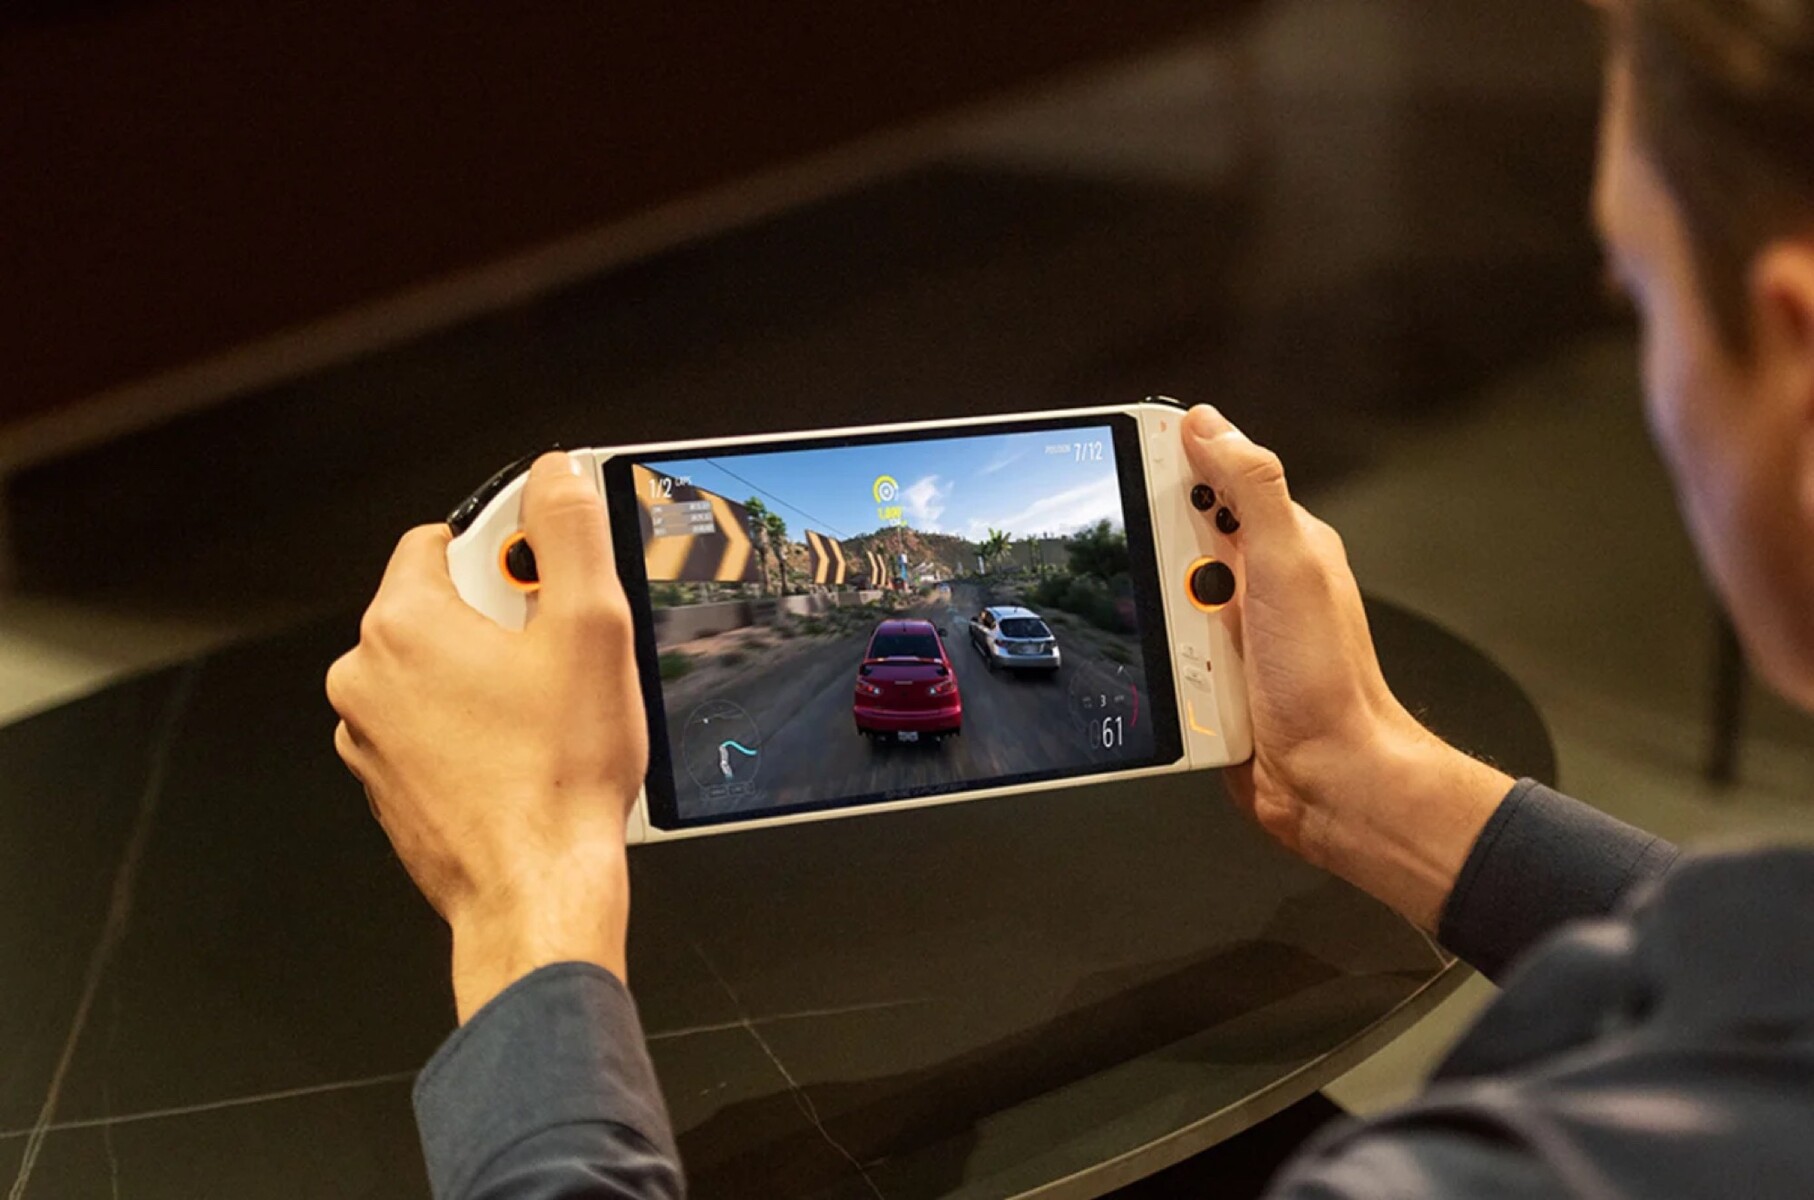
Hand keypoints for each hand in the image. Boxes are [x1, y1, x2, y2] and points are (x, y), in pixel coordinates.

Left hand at [327, 452, 647, 1019]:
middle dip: (504, 615)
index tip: (552, 578)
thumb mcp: (590, 629)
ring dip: (491, 672)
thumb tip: (555, 477)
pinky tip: (529, 753)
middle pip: (443, 604)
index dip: (508, 549)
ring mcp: (370, 738)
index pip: (441, 538)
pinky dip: (476, 725)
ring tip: (552, 712)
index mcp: (401, 625)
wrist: (536, 892)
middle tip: (564, 654)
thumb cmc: (557, 776)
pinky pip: (435, 725)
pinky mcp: (390, 784)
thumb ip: (570, 533)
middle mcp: (366, 677)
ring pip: (440, 669)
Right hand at [1181, 406, 1511, 929]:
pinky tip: (1176, 677)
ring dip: (1157, 620)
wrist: (1327, 780)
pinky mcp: (1208, 672)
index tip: (1129, 453)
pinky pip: (1158, 651)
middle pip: (1170, 537)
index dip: (1169, 459)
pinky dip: (1157, 661)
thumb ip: (1251, 488)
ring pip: (1156, 597)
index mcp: (1279, 539)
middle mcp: (1254, 579)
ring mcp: (1229, 627)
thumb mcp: (1289, 563)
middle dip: (1153, 558)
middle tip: (1181, 590)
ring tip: (1191, 649)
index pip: (1212, 472)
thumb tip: (1207, 424)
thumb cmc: (1325, 682)